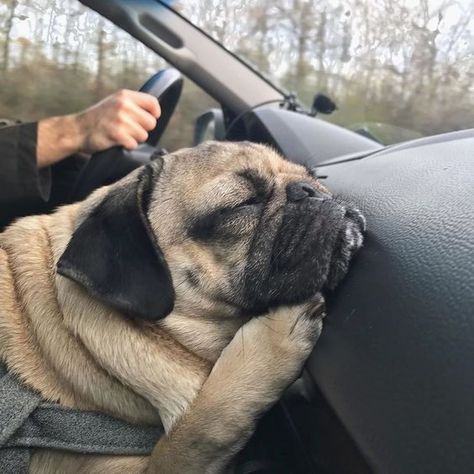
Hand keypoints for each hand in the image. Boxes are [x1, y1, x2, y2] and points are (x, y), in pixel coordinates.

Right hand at [37, 90, 160, 167]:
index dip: (154, 114)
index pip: (153, 102)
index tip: (150, 119)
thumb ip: (133, 105)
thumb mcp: (114, 103)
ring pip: (143, 135)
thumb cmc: (98, 119)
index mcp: (125, 96)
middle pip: (151, 123)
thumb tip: (154, 114)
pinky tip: (118, 141)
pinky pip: (133, 144)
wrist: (77, 130)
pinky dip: (127, 146)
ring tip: (122, 135)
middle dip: (143, 129)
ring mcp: (120, 119)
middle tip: (130, 130)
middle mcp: (123, 105)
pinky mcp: (116, 134)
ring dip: (135, 139)